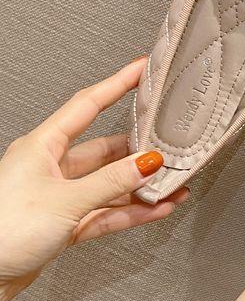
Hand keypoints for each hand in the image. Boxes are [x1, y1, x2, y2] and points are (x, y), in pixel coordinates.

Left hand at [0, 58, 187, 300]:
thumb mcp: (66, 199)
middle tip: (169, 145)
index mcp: (42, 146)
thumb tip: (147, 162)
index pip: (88, 105)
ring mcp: (58, 196)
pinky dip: (132, 211)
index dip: (118, 84)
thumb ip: (112, 181)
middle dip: (140, 150)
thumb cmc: (3, 230)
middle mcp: (50, 167)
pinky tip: (155, 209)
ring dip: (141, 187)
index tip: (141, 69)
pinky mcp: (64, 223)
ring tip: (172, 185)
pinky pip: (107, 211)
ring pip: (110, 184)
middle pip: (105, 149)